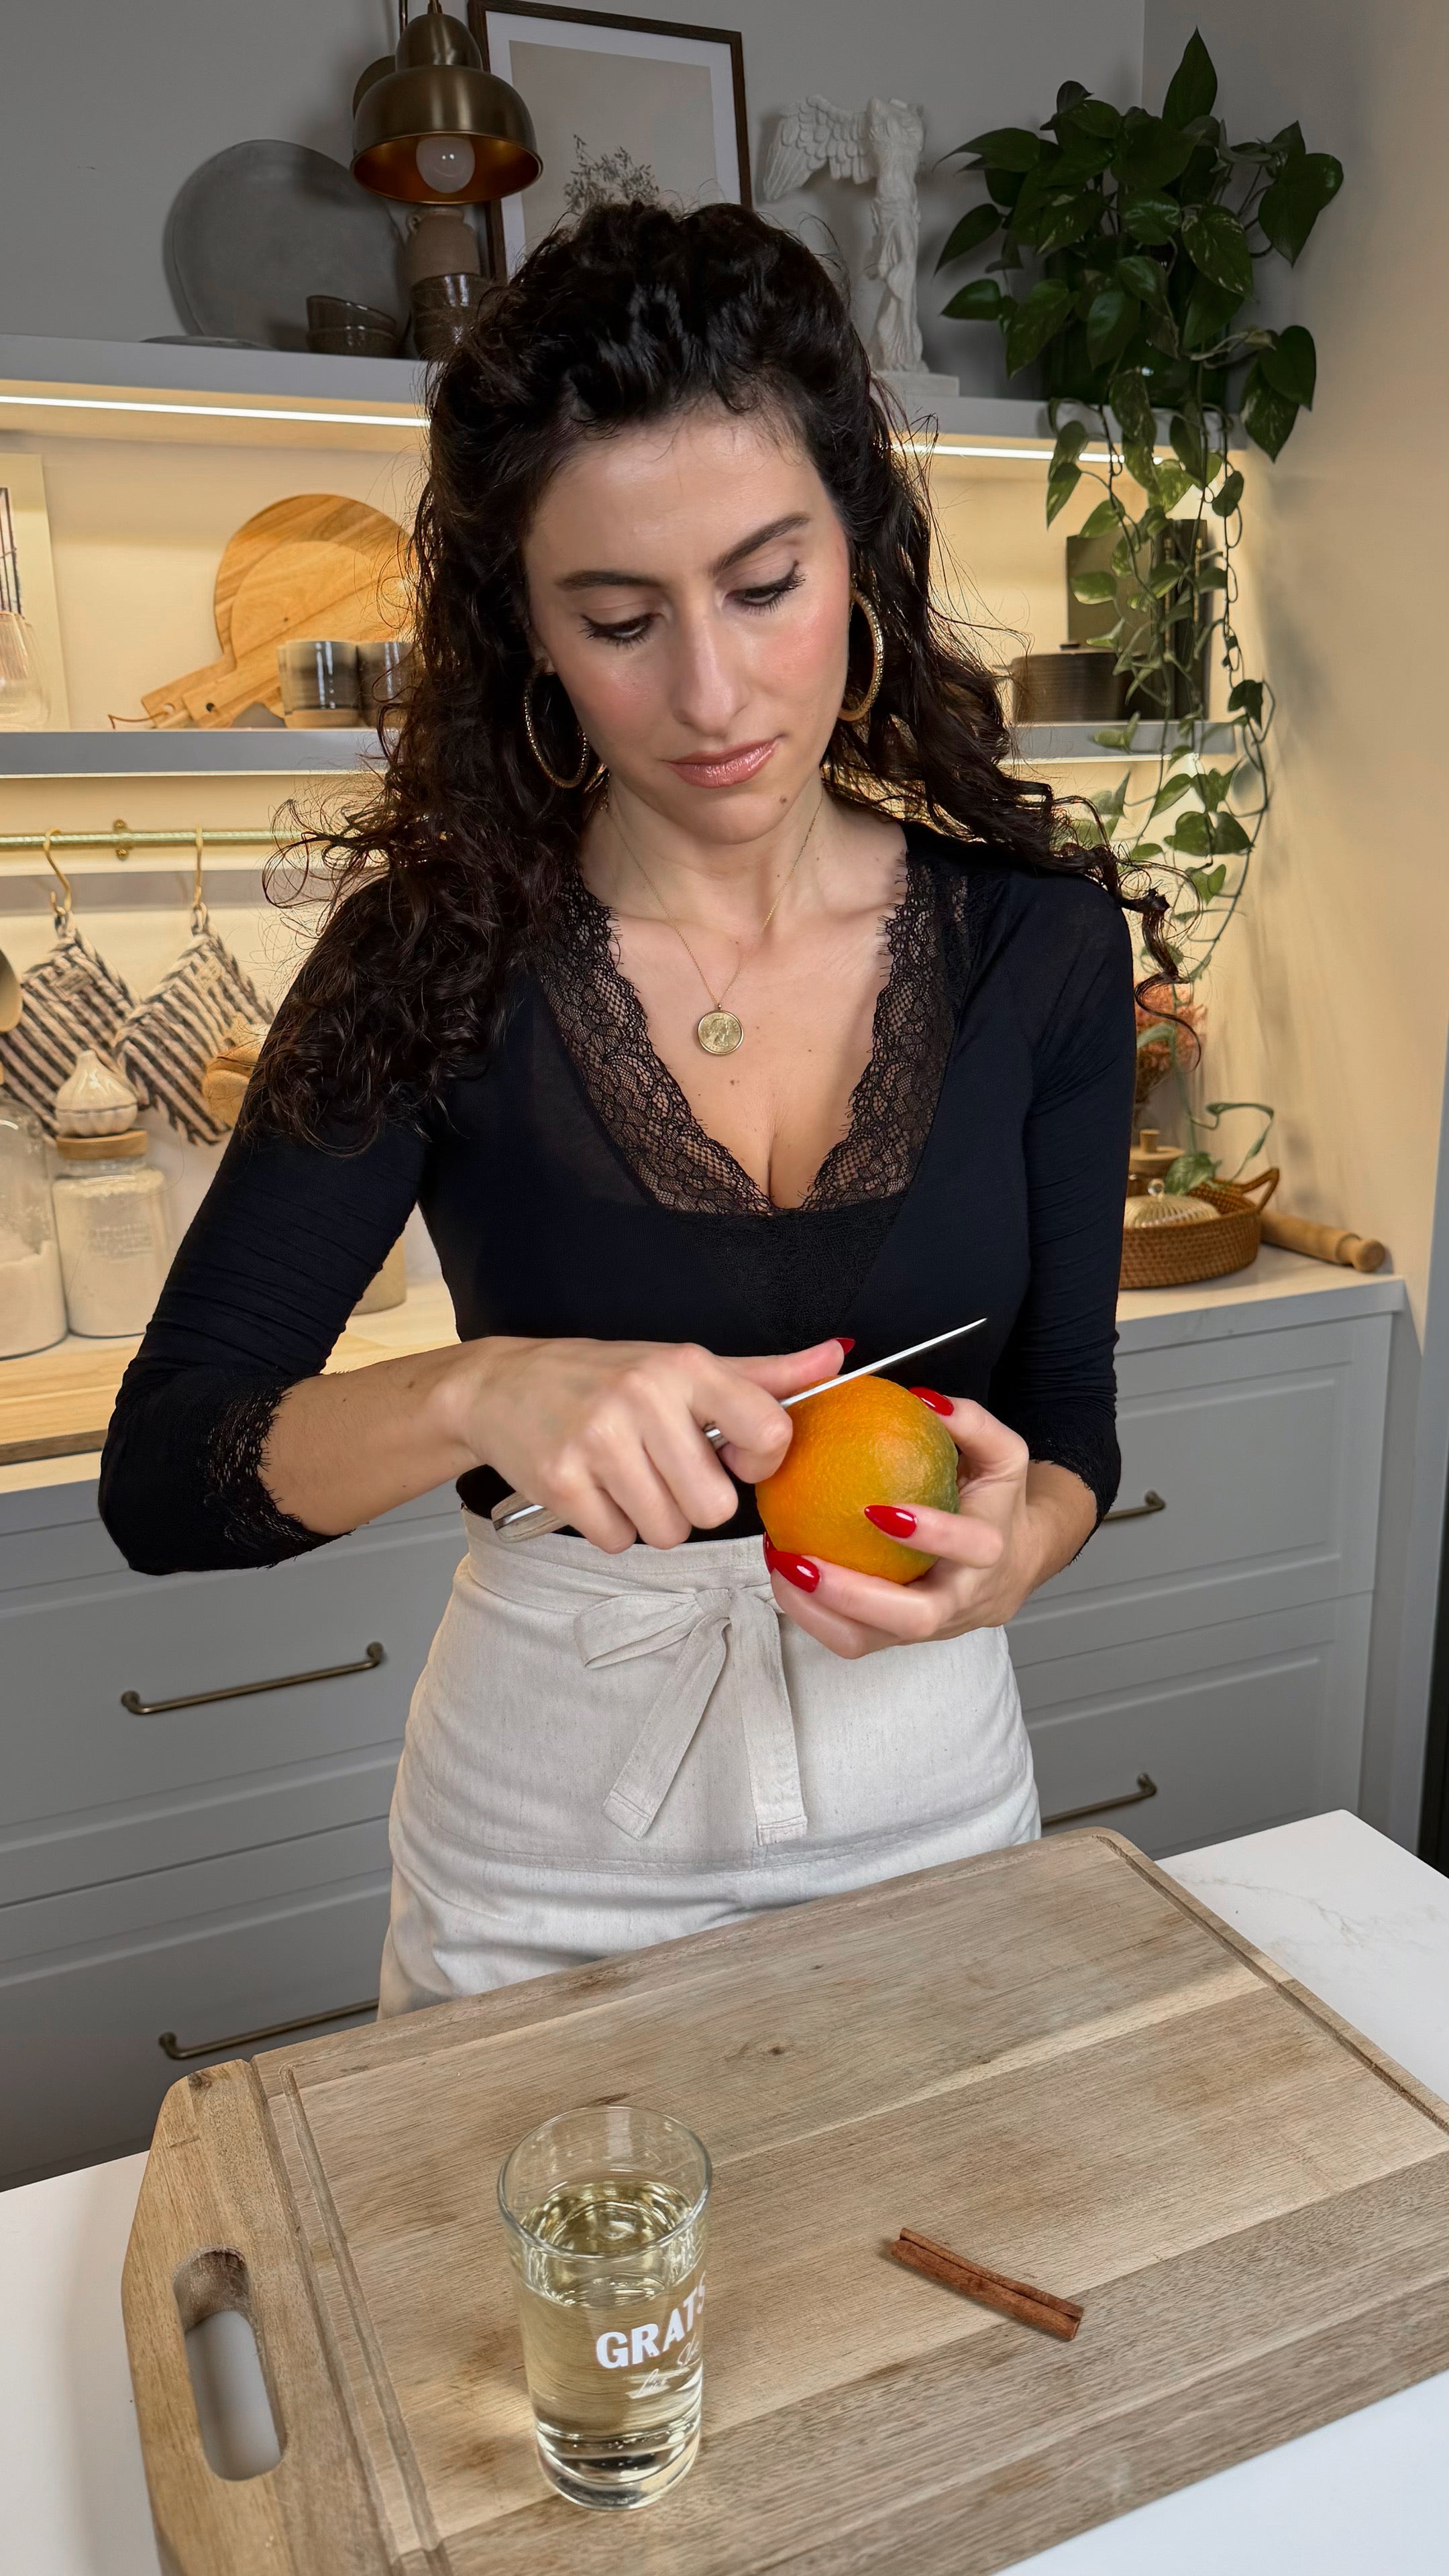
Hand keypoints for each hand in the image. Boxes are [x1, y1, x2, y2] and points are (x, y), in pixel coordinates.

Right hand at [443, 1333, 847, 1551]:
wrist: (501, 1385)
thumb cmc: (605, 1379)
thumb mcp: (684, 1367)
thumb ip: (763, 1377)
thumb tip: (837, 1358)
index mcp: (686, 1367)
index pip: (770, 1432)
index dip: (759, 1462)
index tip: (730, 1454)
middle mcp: (644, 1397)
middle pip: (716, 1506)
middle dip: (694, 1502)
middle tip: (663, 1469)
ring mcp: (598, 1440)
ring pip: (668, 1532)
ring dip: (651, 1517)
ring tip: (626, 1477)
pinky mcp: (560, 1482)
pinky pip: (618, 1540)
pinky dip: (609, 1527)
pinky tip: (594, 1489)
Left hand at [764, 1394, 1094, 1656]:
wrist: (1020, 1561)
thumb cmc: (1000, 1504)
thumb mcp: (1003, 1454)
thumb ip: (971, 1422)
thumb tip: (924, 1399)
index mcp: (991, 1550)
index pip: (968, 1547)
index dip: (929, 1532)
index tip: (876, 1509)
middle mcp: (962, 1598)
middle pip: (915, 1619)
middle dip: (855, 1596)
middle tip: (802, 1562)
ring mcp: (930, 1627)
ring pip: (872, 1642)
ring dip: (818, 1613)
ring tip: (780, 1569)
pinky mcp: (899, 1638)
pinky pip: (853, 1640)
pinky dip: (813, 1615)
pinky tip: (784, 1577)